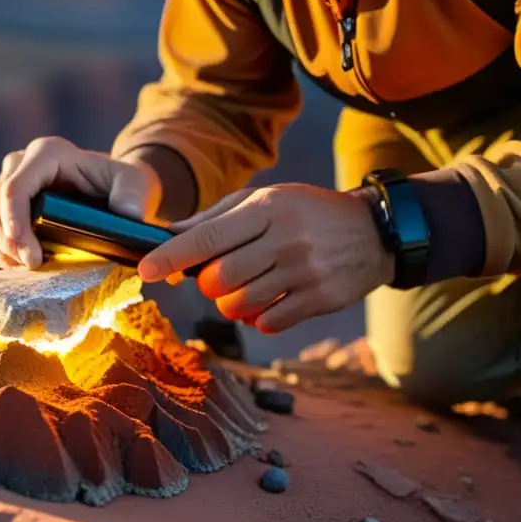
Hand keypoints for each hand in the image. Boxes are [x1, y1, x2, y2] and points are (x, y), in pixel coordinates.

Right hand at [0, 136, 162, 269]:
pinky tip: (16, 266)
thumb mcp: (135, 184)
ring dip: (1, 246)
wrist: (115, 189)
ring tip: (26, 268)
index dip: (13, 217)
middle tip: (31, 265)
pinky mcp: (8, 206)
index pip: (16, 185)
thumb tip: (126, 214)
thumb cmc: (123, 183)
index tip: (26, 250)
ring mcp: (11, 183)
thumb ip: (132, 196)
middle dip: (8, 239)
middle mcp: (22, 163)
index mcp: (47, 153)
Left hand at [136, 183, 395, 333]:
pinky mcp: (321, 300)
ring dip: (229, 303)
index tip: (145, 270)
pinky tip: (269, 301)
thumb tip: (169, 234)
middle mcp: (285, 239)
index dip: (173, 256)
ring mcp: (305, 272)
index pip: (209, 237)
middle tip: (215, 277)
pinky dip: (258, 317)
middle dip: (206, 284)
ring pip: (240, 304)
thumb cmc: (307, 212)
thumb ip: (216, 217)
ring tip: (243, 288)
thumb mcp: (266, 199)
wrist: (376, 231)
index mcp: (267, 209)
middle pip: (220, 278)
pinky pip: (268, 322)